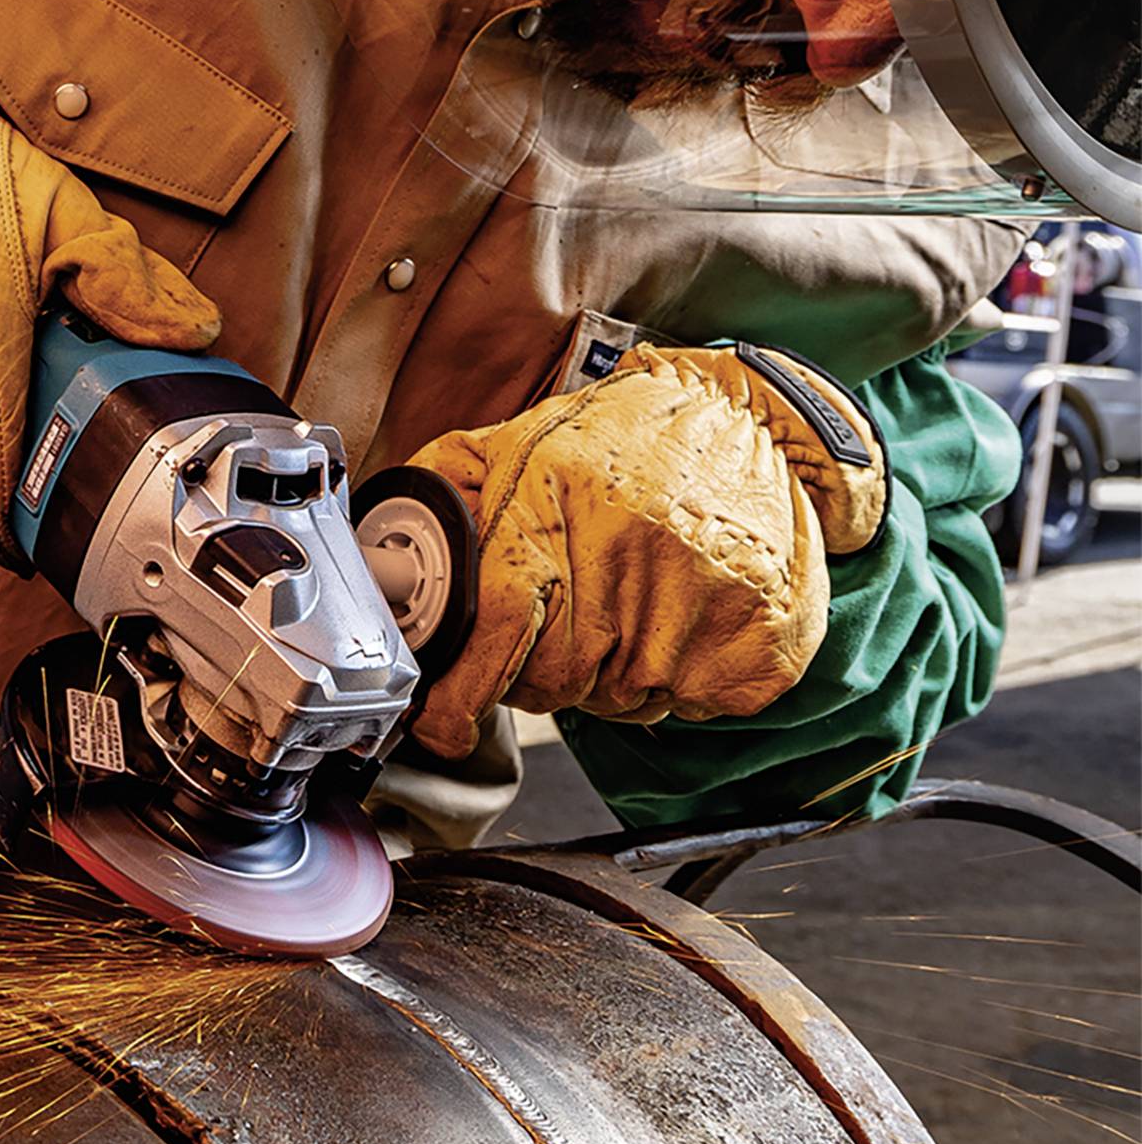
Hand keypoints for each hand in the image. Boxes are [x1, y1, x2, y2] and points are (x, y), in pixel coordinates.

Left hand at [405, 344, 883, 761]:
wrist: (752, 416)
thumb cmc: (624, 436)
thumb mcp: (518, 441)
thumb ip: (446, 492)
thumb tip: (385, 556)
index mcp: (553, 525)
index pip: (496, 640)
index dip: (460, 699)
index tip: (442, 727)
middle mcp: (626, 572)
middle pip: (552, 684)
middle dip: (547, 667)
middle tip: (578, 609)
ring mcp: (699, 615)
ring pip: (624, 701)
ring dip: (619, 670)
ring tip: (639, 596)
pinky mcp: (758, 648)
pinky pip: (695, 705)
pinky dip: (686, 677)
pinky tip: (689, 613)